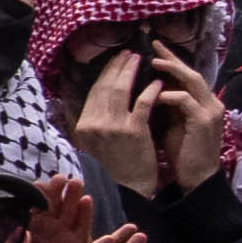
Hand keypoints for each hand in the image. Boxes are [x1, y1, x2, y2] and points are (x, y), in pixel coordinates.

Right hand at [81, 54, 211, 196]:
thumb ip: (96, 118)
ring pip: (120, 90)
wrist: (130, 188)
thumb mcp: (96, 141)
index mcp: (84, 125)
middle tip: (128, 54)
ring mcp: (114, 127)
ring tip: (140, 60)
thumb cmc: (116, 164)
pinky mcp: (134, 132)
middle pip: (105, 86)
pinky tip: (157, 82)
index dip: (106, 73)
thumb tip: (103, 91)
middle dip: (117, 66)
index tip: (116, 61)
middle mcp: (95, 124)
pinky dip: (150, 90)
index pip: (94, 91)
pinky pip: (142, 103)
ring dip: (130, 71)